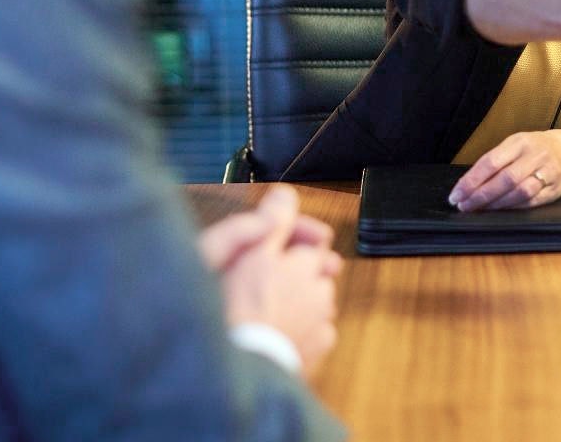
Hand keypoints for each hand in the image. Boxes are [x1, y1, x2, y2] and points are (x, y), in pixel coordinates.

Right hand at [216, 185, 342, 374]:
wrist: (242, 365)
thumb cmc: (240, 309)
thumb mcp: (250, 254)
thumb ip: (272, 223)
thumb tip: (285, 195)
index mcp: (306, 264)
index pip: (317, 238)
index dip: (296, 235)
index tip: (277, 238)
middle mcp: (320, 291)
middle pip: (318, 270)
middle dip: (300, 268)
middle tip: (266, 274)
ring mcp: (320, 323)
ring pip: (318, 301)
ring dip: (302, 299)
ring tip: (269, 305)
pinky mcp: (316, 351)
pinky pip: (316, 331)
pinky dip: (304, 328)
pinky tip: (280, 329)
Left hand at [448, 130, 560, 210]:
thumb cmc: (532, 149)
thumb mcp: (512, 145)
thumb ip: (493, 162)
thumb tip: (467, 185)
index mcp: (520, 141)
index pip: (491, 162)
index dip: (471, 180)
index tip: (456, 194)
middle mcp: (535, 156)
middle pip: (506, 179)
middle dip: (481, 195)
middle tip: (464, 205)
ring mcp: (548, 173)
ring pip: (520, 192)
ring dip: (496, 204)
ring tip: (479, 209)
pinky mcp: (555, 190)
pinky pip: (531, 202)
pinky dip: (512, 208)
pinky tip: (499, 210)